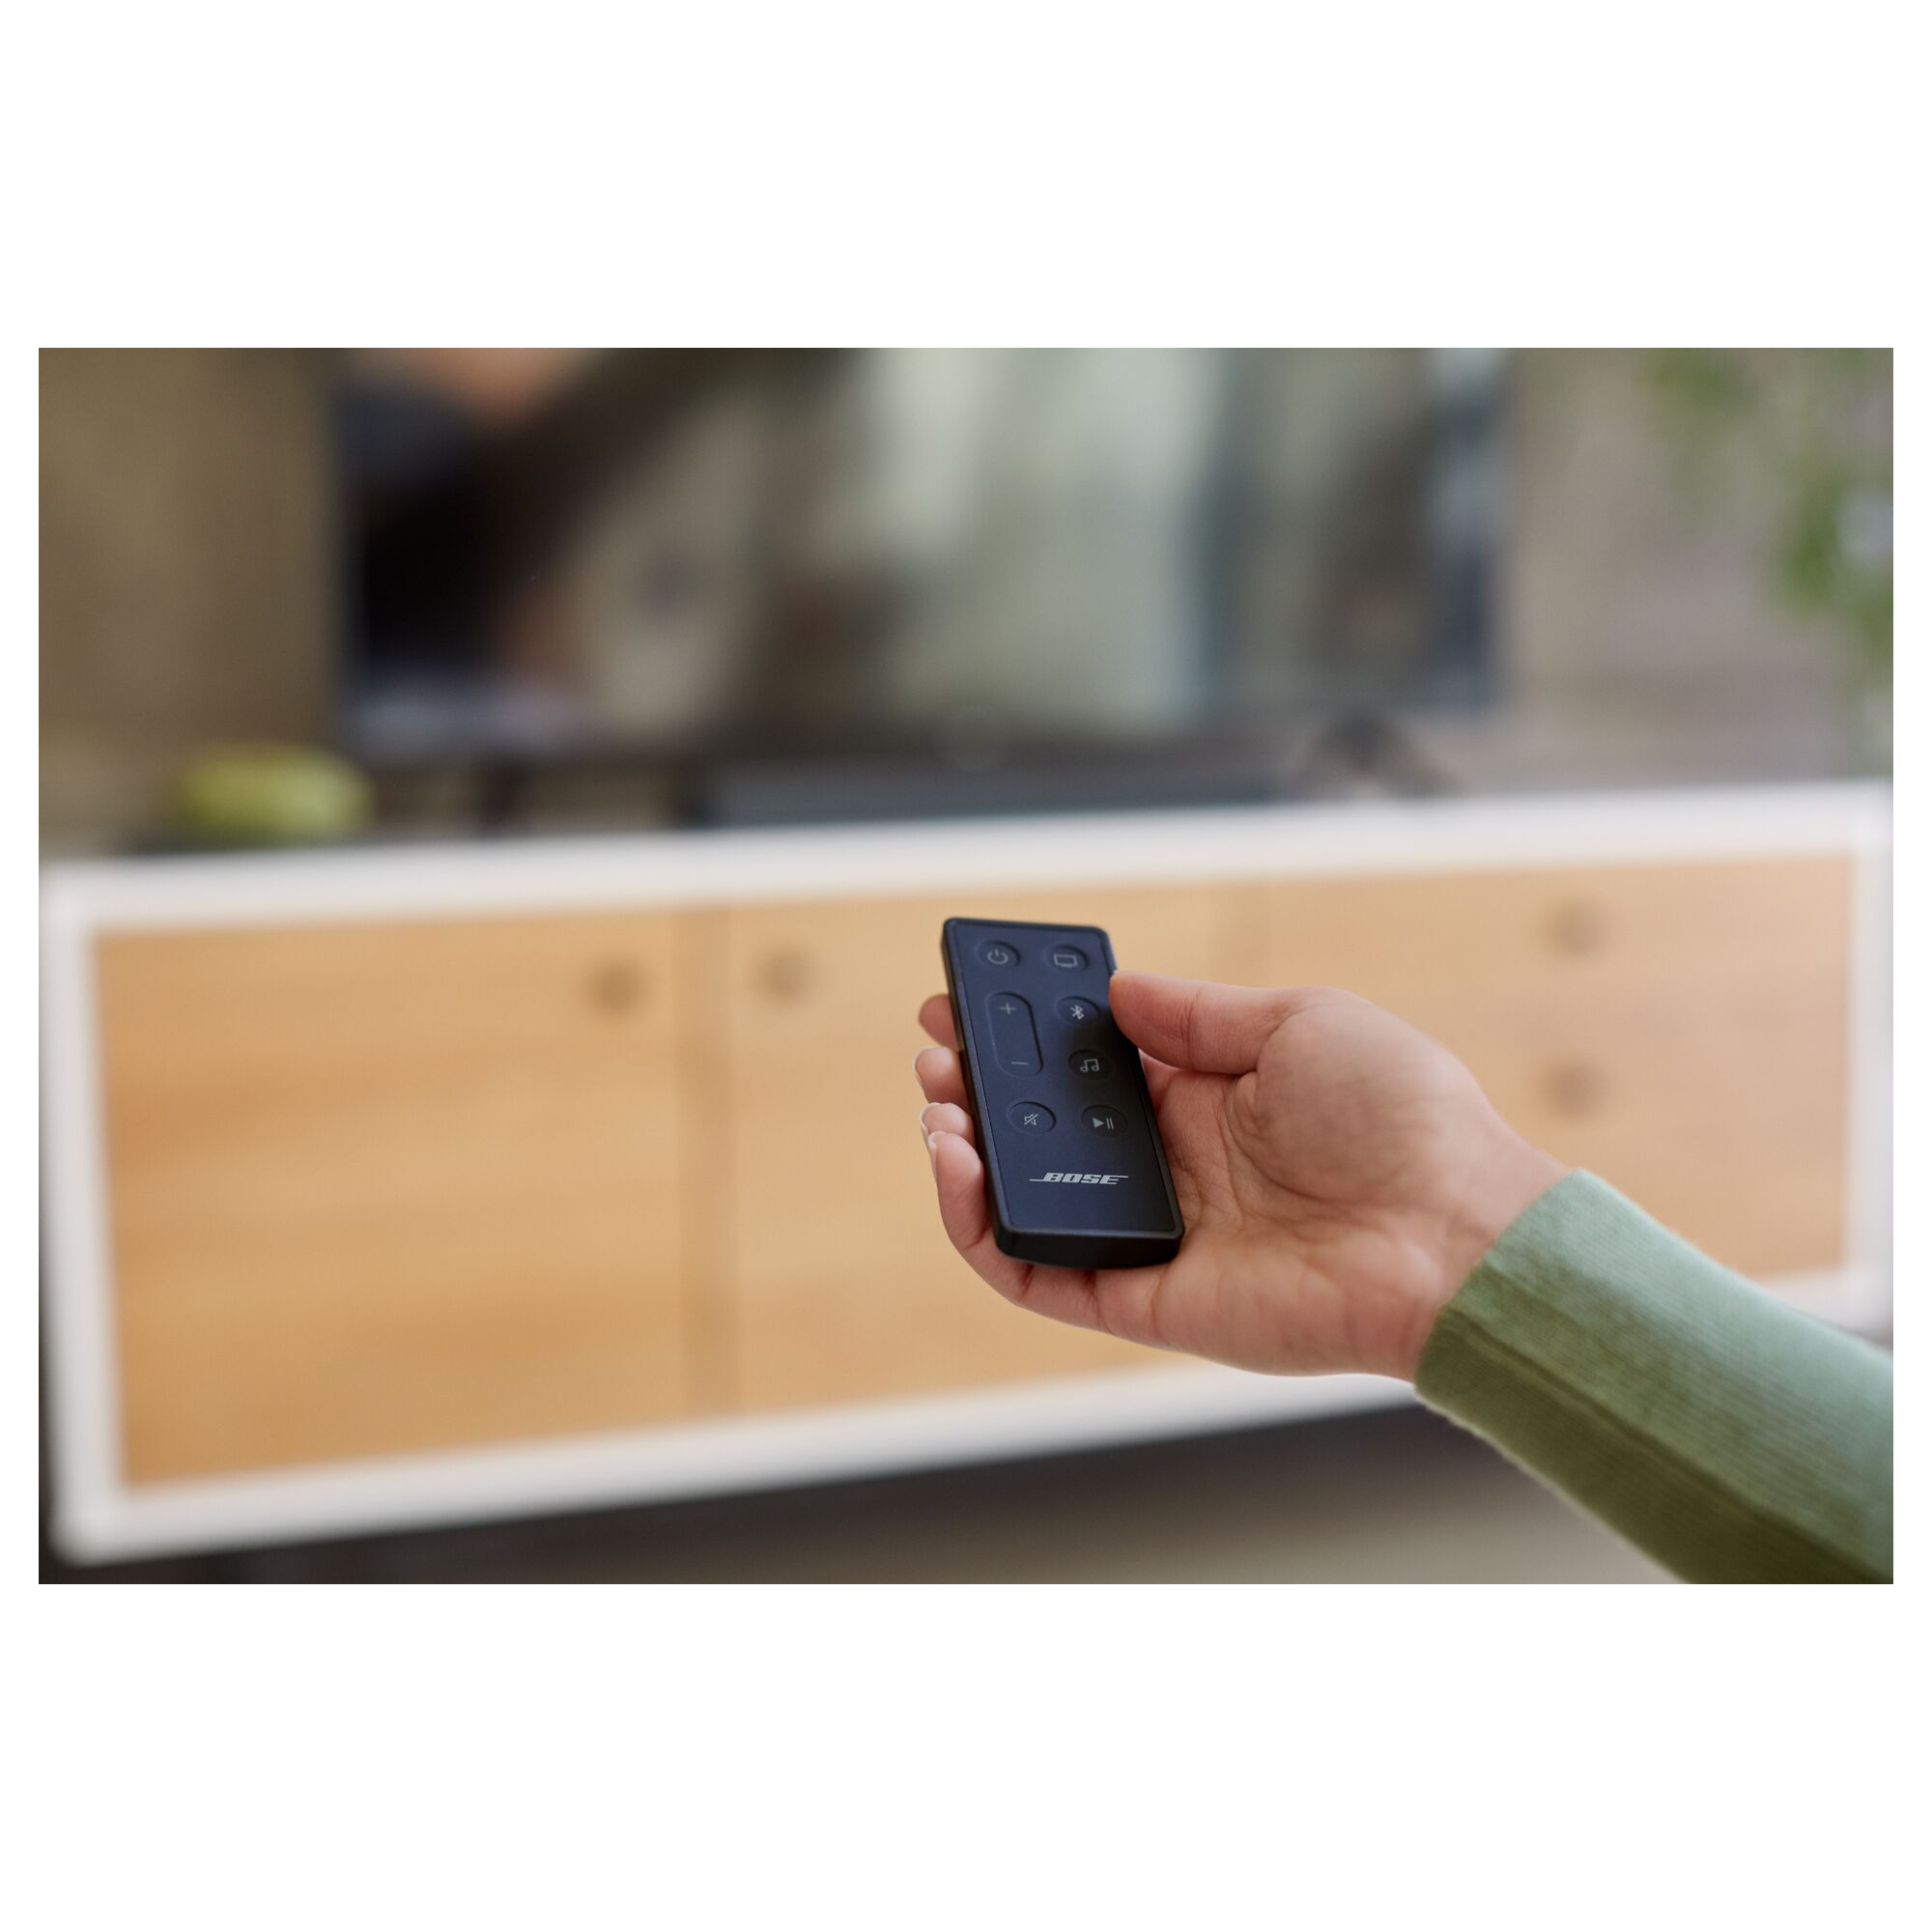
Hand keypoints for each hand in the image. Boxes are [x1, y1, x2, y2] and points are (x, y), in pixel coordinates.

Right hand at [914, 973, 1564, 1380]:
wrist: (1454, 1235)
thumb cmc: (1403, 1119)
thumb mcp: (1299, 1021)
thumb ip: (1198, 1013)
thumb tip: (1117, 992)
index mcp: (1210, 1101)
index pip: (1094, 1066)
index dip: (1032, 1034)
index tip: (978, 997)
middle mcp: (1175, 1170)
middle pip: (1047, 1131)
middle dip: (982, 1085)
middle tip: (937, 1047)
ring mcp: (1153, 1238)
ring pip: (1026, 1199)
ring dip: (966, 1151)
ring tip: (939, 1102)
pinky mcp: (1140, 1300)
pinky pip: (1035, 1270)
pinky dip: (980, 1226)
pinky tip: (960, 1169)